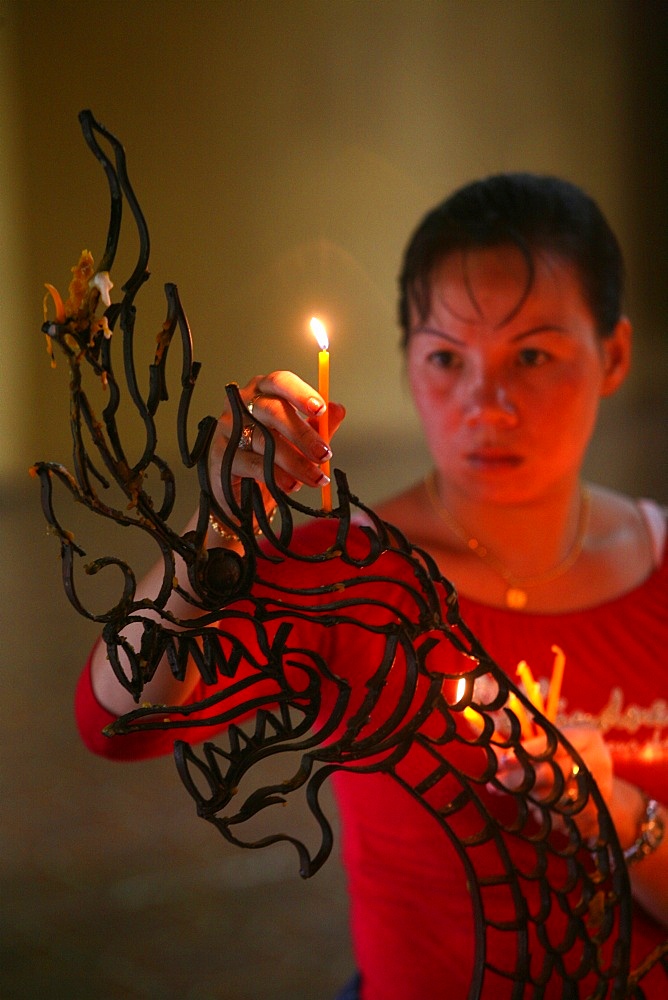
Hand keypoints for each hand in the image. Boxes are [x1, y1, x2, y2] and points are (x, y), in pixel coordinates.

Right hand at [209, 370, 345, 505]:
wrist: (240, 490)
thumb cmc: (268, 456)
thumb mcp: (298, 440)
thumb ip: (317, 426)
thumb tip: (338, 410)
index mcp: (262, 392)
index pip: (280, 382)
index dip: (300, 393)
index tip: (320, 409)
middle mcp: (242, 404)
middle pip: (273, 410)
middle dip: (303, 434)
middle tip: (323, 454)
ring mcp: (229, 428)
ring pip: (265, 440)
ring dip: (295, 461)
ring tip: (313, 477)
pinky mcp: (222, 454)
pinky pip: (253, 463)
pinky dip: (276, 475)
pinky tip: (291, 484)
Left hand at [494, 723, 612, 839]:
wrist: (599, 787)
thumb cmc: (566, 758)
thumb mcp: (551, 745)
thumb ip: (523, 747)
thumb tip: (489, 750)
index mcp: (587, 737)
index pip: (555, 743)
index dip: (529, 750)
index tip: (503, 758)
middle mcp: (599, 762)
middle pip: (553, 772)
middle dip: (519, 779)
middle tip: (494, 784)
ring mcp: (601, 792)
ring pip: (555, 798)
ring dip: (528, 799)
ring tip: (512, 795)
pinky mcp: (597, 816)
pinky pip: (562, 819)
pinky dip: (543, 815)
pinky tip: (533, 810)